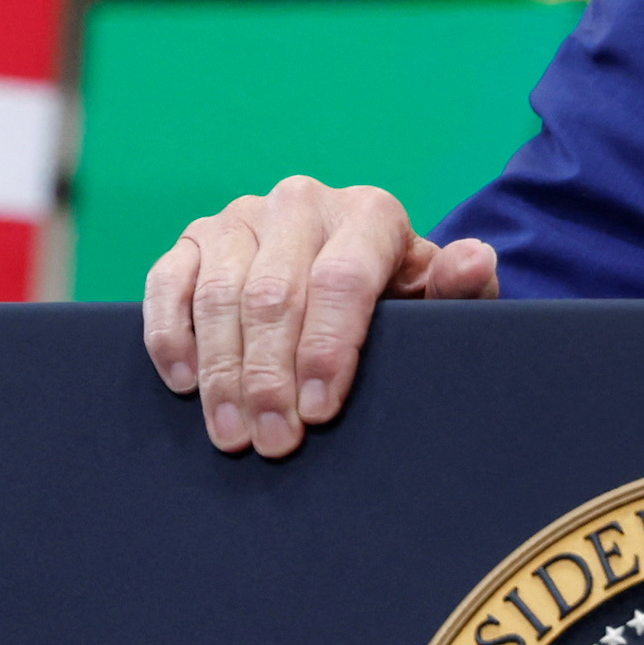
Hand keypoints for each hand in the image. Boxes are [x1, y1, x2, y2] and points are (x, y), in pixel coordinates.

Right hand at [141, 177, 496, 456]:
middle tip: (274, 441)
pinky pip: (168, 283)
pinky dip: (171, 336)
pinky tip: (186, 384)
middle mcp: (300, 203)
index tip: (319, 410)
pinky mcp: (195, 239)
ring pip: (219, 295)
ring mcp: (241, 218)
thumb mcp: (437, 299)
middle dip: (270, 377)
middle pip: (273, 294)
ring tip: (233, 434)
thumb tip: (476, 260)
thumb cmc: (397, 298)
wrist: (351, 271)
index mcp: (368, 213)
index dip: (327, 348)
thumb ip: (460, 288)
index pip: (341, 279)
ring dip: (222, 373)